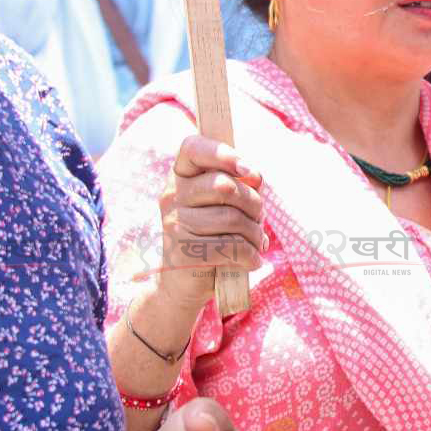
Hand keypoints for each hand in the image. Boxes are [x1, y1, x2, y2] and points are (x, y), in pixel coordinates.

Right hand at [154, 137, 264, 310]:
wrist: (184, 283)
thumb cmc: (213, 234)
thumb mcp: (223, 203)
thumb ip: (238, 184)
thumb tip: (255, 177)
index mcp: (180, 175)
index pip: (192, 147)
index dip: (223, 153)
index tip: (249, 169)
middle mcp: (172, 195)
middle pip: (224, 186)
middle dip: (254, 203)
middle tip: (259, 218)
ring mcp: (175, 224)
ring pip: (232, 218)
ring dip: (255, 233)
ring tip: (258, 242)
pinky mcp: (183, 252)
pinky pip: (230, 247)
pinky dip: (250, 255)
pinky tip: (252, 260)